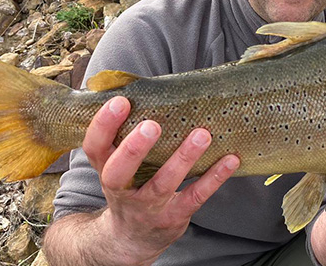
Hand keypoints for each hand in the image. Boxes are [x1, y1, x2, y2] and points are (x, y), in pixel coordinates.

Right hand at [82, 96, 239, 264]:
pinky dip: (214, 178)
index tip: (120, 102)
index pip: (94, 148)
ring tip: (202, 134)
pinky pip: (195, 197)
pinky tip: (230, 159)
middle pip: (119, 172)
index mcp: (106, 170)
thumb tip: (140, 86)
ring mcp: (147, 207)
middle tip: (152, 125)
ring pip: (162, 184)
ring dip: (182, 159)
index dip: (103, 126)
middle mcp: (122, 191)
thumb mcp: (116, 166)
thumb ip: (125, 136)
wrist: (131, 240)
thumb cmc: (129, 186)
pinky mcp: (174, 217)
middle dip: (134, 149)